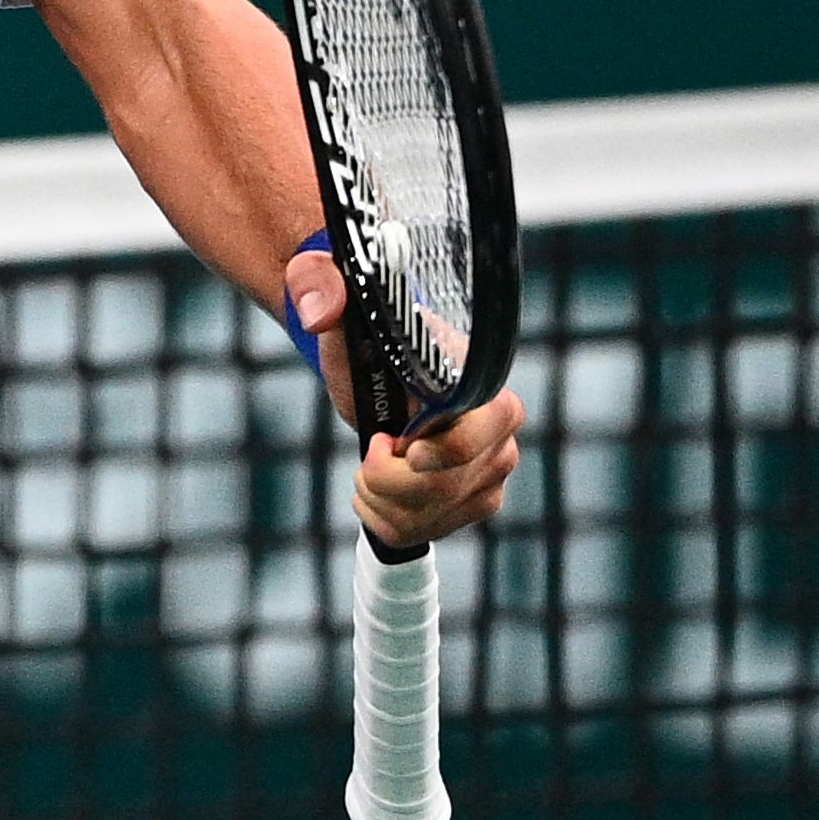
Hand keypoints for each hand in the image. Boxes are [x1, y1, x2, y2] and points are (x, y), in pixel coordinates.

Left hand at [285, 248, 525, 544]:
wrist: (370, 367)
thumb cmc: (358, 328)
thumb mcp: (332, 294)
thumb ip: (320, 287)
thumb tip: (319, 311)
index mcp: (482, 383)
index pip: (487, 429)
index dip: (443, 449)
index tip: (398, 445)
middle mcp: (500, 433)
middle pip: (444, 486)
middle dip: (387, 478)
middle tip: (369, 446)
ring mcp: (490, 473)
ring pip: (428, 516)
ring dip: (377, 497)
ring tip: (367, 464)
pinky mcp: (471, 503)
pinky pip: (418, 533)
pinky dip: (382, 518)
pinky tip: (375, 488)